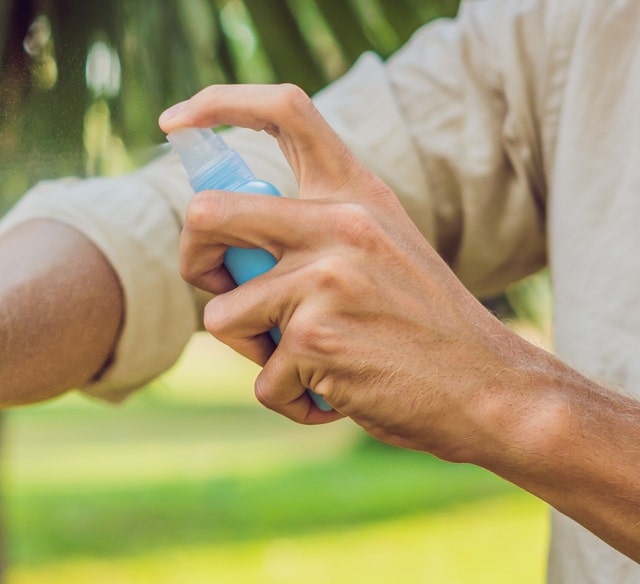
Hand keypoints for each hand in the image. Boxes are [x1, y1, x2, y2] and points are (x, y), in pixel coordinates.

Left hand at [159, 84, 544, 459]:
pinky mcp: (315, 339)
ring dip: (252, 352)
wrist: (489, 389)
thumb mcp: (380, 248)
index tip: (174, 123)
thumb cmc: (421, 326)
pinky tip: (337, 393)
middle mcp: (339, 223)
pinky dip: (290, 399)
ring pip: (221, 316)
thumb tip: (216, 235)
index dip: (216, 104)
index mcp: (355, 193)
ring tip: (308, 361)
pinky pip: (261, 381)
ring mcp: (324, 279)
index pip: (284, 111)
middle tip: (219, 289)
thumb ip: (313, 230)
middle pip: (207, 215)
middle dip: (192, 262)